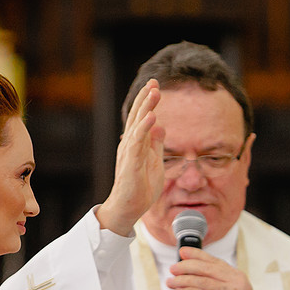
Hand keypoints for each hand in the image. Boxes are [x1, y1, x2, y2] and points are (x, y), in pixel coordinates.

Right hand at [96, 79, 165, 235]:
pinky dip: (144, 128)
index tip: (155, 85)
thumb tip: (161, 126)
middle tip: (154, 81)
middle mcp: (130, 145)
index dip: (148, 101)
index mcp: (137, 144)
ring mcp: (129, 152)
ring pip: (137, 125)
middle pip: (138, 116)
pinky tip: (152, 116)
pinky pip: (137, 142)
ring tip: (154, 92)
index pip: (142, 118)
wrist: (128, 208)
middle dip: (146, 98)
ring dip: (145, 107)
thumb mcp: (155, 162)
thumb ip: (156, 145)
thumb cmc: (141, 188)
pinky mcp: (131, 163)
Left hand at [167, 246, 261, 289]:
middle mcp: (235, 282)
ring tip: (172, 283)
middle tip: (174, 269)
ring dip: (183, 281)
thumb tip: (194, 275)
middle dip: (186, 267)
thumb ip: (218, 283)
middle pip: (206, 269)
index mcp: (237, 276)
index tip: (183, 252)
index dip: (196, 255)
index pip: (213, 260)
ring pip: (202, 282)